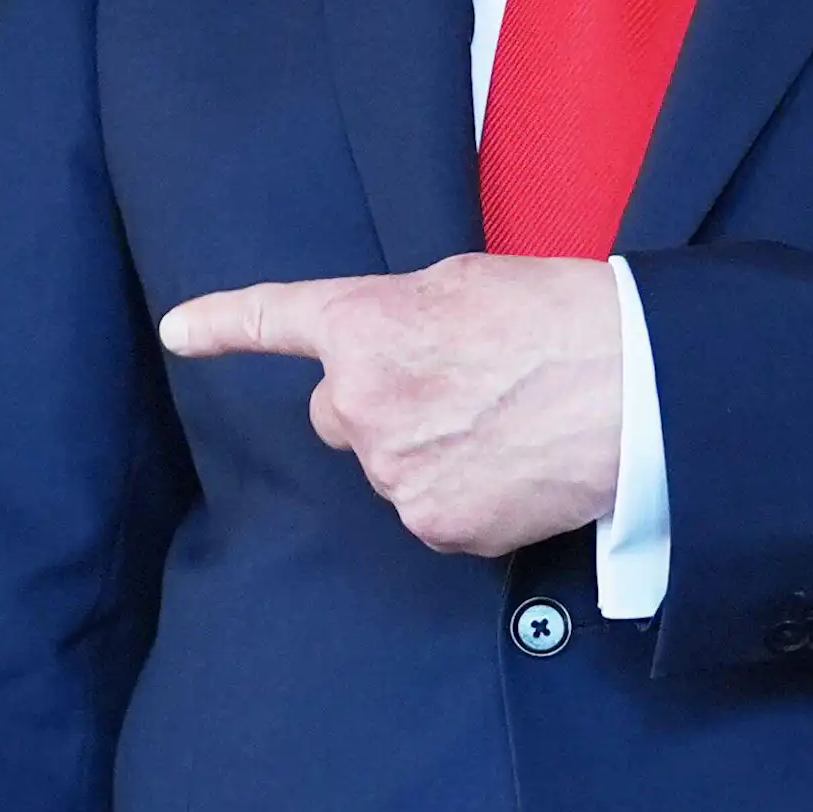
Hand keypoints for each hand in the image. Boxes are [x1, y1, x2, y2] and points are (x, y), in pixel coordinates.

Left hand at [158, 255, 621, 555]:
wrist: (635, 388)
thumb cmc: (557, 317)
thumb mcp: (459, 286)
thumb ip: (397, 319)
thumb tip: (389, 352)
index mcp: (362, 325)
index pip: (272, 320)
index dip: (219, 325)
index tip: (177, 332)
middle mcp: (360, 401)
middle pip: (339, 414)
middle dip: (379, 403)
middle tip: (456, 387)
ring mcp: (395, 470)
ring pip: (387, 465)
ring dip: (425, 449)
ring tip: (500, 421)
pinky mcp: (437, 525)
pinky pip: (429, 510)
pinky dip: (461, 494)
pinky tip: (512, 465)